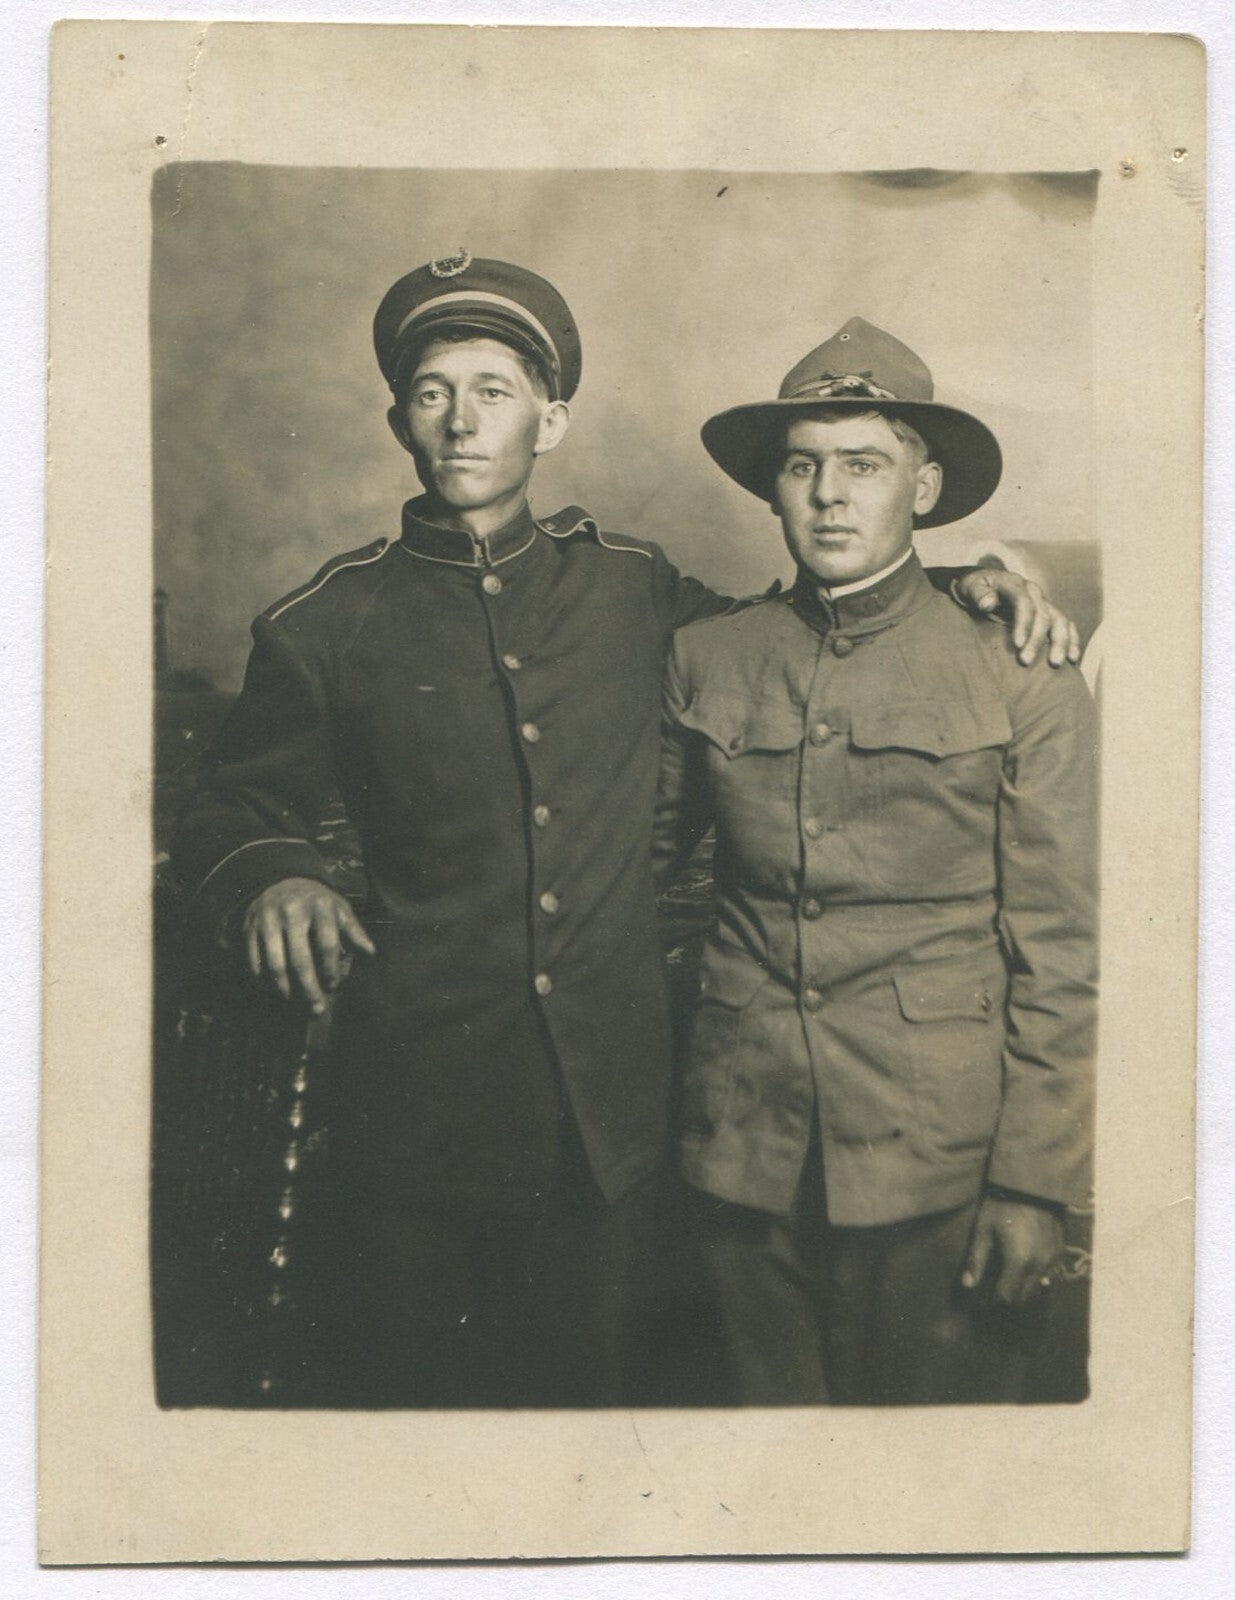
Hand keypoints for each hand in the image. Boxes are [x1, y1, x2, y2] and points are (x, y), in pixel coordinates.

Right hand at [242, 876, 375, 1014]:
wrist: (282, 880)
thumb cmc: (317, 902)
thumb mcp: (339, 908)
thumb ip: (353, 930)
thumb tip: (370, 952)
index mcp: (319, 906)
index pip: (327, 944)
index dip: (331, 969)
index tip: (333, 986)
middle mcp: (292, 911)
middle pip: (300, 959)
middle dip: (309, 988)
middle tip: (316, 1008)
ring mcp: (268, 919)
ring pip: (274, 962)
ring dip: (283, 988)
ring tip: (292, 1001)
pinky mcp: (250, 927)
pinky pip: (254, 960)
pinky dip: (262, 979)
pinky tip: (272, 990)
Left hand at [955, 568, 1081, 667]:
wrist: (986, 583)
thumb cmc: (975, 588)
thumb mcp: (971, 587)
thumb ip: (978, 594)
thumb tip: (988, 604)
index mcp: (1015, 584)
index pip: (1023, 603)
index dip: (1023, 623)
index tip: (1017, 645)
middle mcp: (1034, 592)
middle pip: (1043, 615)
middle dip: (1036, 640)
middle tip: (1026, 662)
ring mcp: (1044, 603)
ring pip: (1060, 621)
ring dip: (1060, 642)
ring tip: (1055, 663)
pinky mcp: (1050, 613)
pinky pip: (1067, 625)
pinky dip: (1072, 641)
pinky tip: (1072, 659)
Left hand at [960, 1196, 1064, 1305]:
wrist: (1032, 1184)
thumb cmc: (1003, 1204)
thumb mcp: (984, 1230)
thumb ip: (976, 1260)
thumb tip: (967, 1285)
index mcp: (1019, 1261)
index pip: (1006, 1297)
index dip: (992, 1301)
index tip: (981, 1300)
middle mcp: (1039, 1265)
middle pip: (1023, 1297)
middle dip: (1007, 1297)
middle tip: (992, 1288)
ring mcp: (1052, 1259)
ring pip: (1037, 1288)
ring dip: (1022, 1289)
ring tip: (1007, 1278)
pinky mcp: (1060, 1251)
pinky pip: (1049, 1275)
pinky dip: (1036, 1277)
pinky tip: (1024, 1267)